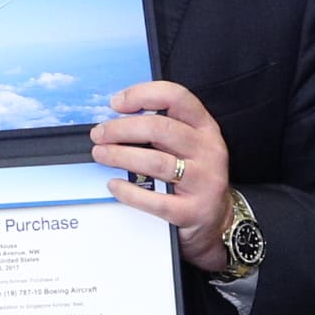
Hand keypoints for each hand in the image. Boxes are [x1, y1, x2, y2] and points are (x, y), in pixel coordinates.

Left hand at [90, 78, 235, 272]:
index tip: (116, 103)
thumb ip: (161, 128)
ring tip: (101, 154)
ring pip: (156, 162)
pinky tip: (114, 184)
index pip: (177, 97)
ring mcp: (204, 181)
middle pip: (160, 128)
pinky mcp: (193, 210)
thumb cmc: (193, 175)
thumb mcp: (187, 145)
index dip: (143, 95)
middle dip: (122, 128)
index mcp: (205, 128)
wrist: (215, 220)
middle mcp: (209, 151)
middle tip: (99, 134)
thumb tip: (115, 118)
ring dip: (121, 155)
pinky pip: (155, 200)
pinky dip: (129, 192)